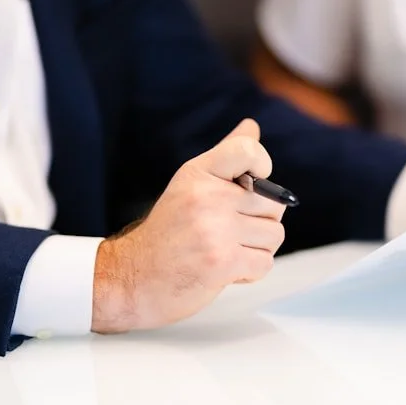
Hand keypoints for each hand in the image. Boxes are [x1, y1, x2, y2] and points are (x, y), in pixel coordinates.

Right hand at [92, 119, 285, 332]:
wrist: (132, 278)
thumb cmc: (169, 233)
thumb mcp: (191, 185)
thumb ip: (226, 157)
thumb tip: (252, 126)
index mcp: (198, 173)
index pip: (248, 150)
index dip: (263, 166)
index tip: (252, 183)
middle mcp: (206, 197)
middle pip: (273, 203)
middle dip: (261, 221)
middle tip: (231, 232)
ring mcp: (214, 230)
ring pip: (273, 235)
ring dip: (256, 249)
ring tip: (226, 250)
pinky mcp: (221, 262)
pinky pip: (264, 262)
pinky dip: (251, 271)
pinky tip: (225, 270)